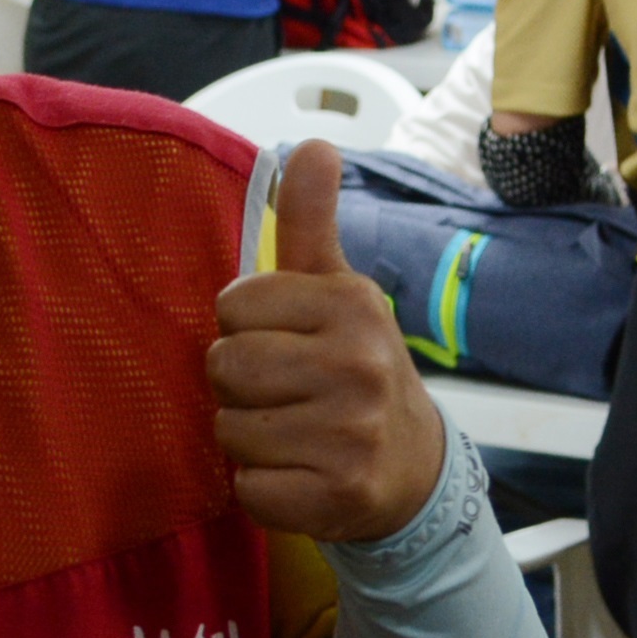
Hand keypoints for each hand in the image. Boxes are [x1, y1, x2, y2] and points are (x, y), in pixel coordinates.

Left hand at [209, 140, 447, 543]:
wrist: (412, 468)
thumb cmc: (355, 367)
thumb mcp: (338, 289)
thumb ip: (310, 219)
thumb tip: (312, 141)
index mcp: (351, 305)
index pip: (232, 305)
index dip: (245, 327)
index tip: (283, 341)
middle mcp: (357, 366)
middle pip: (224, 366)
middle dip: (241, 384)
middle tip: (285, 392)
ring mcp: (351, 435)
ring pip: (229, 429)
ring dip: (249, 437)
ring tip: (293, 432)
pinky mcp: (338, 496)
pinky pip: (248, 489)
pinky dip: (262, 488)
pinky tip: (299, 474)